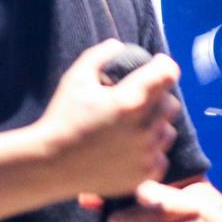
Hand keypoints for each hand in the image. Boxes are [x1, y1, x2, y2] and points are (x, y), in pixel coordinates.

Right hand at [37, 41, 180, 198]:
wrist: (50, 165)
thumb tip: (119, 46)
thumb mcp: (75, 79)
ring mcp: (146, 154)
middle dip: (158, 98)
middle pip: (171, 104)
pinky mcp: (144, 175)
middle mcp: (144, 128)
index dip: (164, 65)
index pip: (168, 73)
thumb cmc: (62, 118)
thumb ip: (100, 56)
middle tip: (139, 101)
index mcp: (130, 101)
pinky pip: (161, 158)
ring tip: (133, 128)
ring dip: (155, 126)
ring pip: (168, 132)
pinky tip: (131, 149)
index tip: (157, 65)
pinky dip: (150, 152)